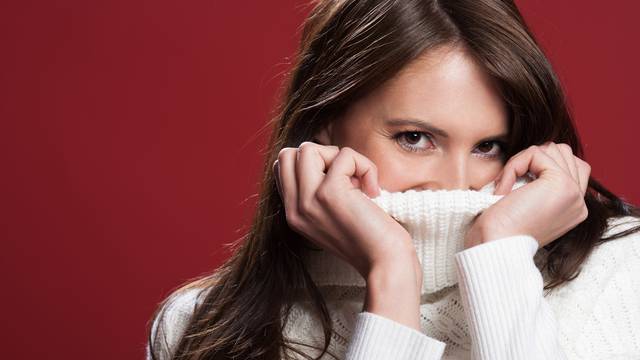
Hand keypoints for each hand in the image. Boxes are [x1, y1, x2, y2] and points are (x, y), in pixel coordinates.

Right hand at [273, 141, 419, 284]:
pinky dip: (365, 165)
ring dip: (339, 156)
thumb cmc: (370, 239)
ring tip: (357, 181)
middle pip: (288, 155)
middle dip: (320, 155)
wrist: (386, 264)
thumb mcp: (332, 216)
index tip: (339, 183)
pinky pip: (344, 155)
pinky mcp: (330, 194)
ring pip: (307, 148)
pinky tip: (373, 190)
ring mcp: (309, 201)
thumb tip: (327, 157)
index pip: (282, 168)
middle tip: (346, 178)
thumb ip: (319, 193)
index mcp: (294, 215)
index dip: (313, 165)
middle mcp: (295, 209)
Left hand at [465, 141, 590, 248]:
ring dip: (521, 162)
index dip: (538, 166)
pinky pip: (535, 153)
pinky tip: (504, 190)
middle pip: (562, 152)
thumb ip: (539, 185)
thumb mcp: (525, 206)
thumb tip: (536, 158)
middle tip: (508, 186)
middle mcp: (579, 202)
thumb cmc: (499, 230)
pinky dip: (514, 165)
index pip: (570, 165)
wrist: (495, 246)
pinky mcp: (561, 183)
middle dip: (531, 160)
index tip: (514, 190)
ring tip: (506, 188)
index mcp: (574, 209)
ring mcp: (573, 192)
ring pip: (550, 149)